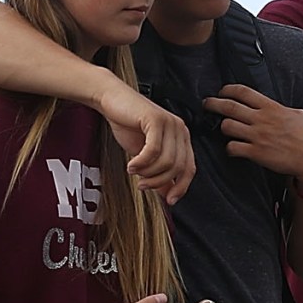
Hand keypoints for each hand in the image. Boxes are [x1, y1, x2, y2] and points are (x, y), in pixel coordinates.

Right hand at [97, 82, 194, 204]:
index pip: (189, 169)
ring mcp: (170, 123)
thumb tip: (168, 196)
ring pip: (166, 161)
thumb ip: (158, 174)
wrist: (112, 101)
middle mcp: (180, 130)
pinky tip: (131, 165)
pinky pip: (153, 151)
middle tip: (142, 186)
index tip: (169, 201)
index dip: (181, 188)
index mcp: (182, 138)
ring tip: (134, 171)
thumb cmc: (128, 126)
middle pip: (178, 168)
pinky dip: (141, 163)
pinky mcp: (156, 119)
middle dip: (159, 182)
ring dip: (148, 173)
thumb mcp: (145, 156)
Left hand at [205, 84, 302, 187]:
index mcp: (271, 107)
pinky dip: (229, 148)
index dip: (228, 90)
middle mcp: (262, 119)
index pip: (243, 92)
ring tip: (223, 129)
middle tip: (206, 104)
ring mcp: (257, 136)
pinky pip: (232, 147)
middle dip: (213, 103)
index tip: (221, 92)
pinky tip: (233, 149)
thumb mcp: (298, 114)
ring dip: (222, 127)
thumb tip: (273, 108)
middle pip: (229, 107)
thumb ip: (281, 109)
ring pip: (227, 126)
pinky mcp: (256, 153)